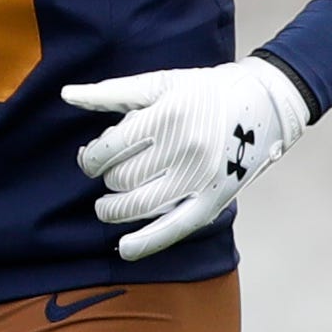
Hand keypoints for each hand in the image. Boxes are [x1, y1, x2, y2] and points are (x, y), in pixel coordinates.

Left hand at [65, 55, 311, 260]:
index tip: (92, 158)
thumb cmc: (205, 91)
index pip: (109, 149)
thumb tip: (67, 94)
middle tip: (111, 173)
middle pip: (121, 178)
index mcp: (168, 116)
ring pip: (138, 205)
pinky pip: (174, 228)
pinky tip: (125, 248)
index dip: (92, 158)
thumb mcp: (159, 83)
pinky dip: (146, 242)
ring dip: (114, 209)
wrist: (264, 104)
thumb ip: (111, 93)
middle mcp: (184, 149)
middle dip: (107, 179)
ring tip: (109, 204)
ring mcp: (200, 178)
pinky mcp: (214, 200)